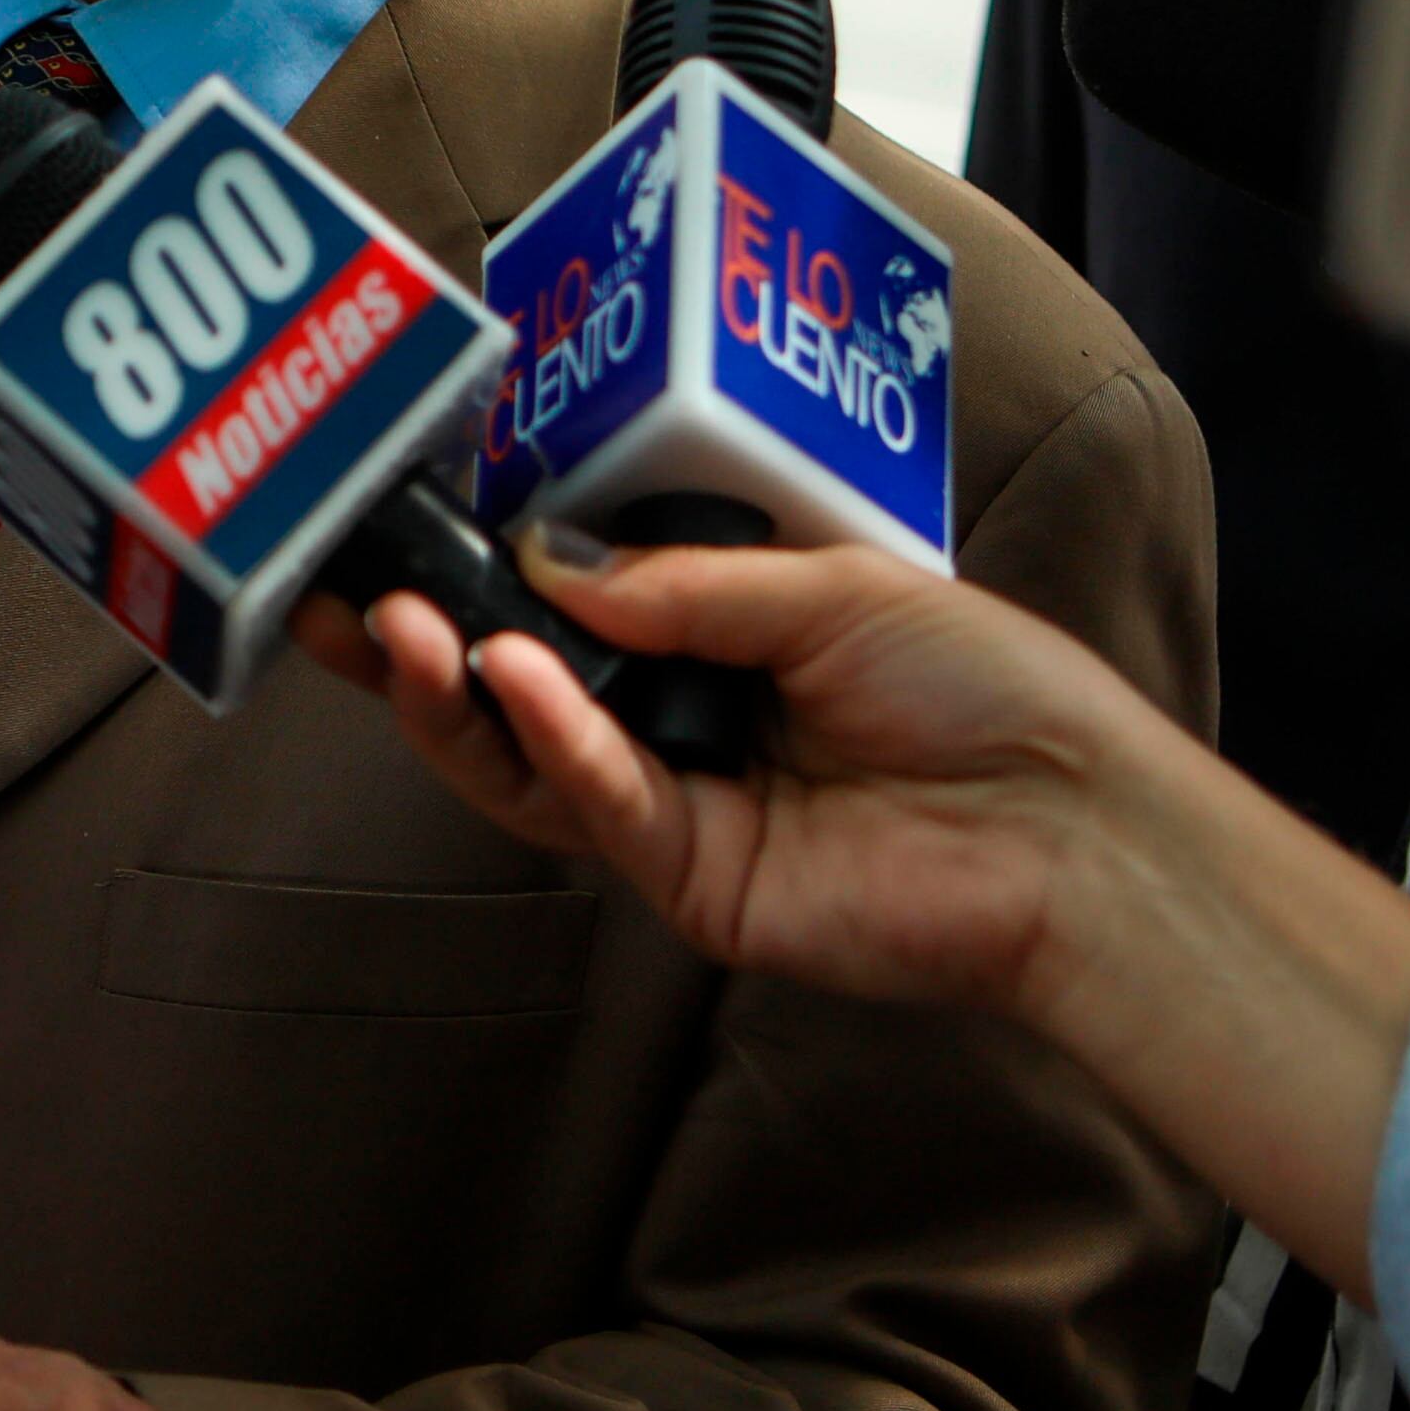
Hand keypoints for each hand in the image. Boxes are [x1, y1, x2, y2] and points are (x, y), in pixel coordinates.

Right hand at [297, 541, 1164, 1018]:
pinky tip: (514, 682)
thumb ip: (680, 583)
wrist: (1070, 824)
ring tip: (400, 630)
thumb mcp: (828, 584)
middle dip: (418, 649)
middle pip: (513, 692)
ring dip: (456, 697)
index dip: (477, 572)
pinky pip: (597, 807)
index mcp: (714, 640)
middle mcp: (679, 724)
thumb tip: (543, 559)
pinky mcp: (693, 883)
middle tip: (339, 596)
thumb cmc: (983, 688)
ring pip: (525, 762)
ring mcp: (678, 810)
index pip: (564, 604)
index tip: (390, 527)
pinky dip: (551, 743)